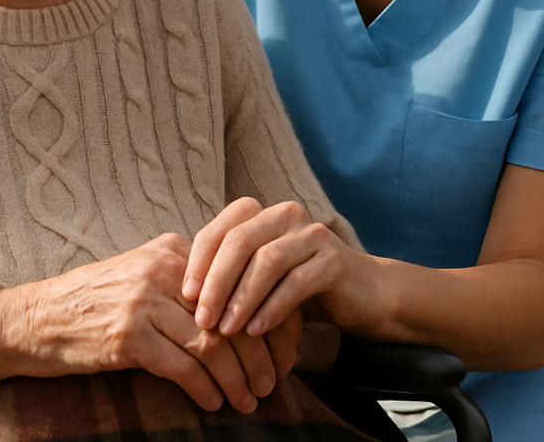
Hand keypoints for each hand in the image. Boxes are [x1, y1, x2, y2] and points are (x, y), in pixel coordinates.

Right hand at [0, 233, 298, 412]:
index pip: (236, 284)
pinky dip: (204, 389)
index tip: (280, 350)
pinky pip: (183, 366)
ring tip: (248, 400)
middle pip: (230, 315)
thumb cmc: (93, 304)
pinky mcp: (128, 336)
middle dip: (257, 354)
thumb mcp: (141, 276)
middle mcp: (160, 270)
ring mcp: (143, 301)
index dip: (265, 321)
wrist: (33, 319)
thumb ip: (184, 285)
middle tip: (271, 381)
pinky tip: (213, 402)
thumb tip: (240, 316)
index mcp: (171, 251)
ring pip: (212, 344)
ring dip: (236, 378)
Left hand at [183, 198, 377, 338]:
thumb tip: (180, 295)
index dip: (199, 261)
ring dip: (242, 298)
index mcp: (264, 214)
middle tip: (201, 319)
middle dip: (216, 283)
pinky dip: (272, 308)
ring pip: (267, 261)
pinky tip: (257, 330)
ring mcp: (313, 235)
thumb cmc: (300, 286)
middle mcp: (287, 215)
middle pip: (240, 242)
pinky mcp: (334, 260)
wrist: (363, 293)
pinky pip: (296, 283)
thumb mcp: (261, 276)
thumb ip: (230, 273)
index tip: (184, 295)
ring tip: (226, 329)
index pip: (220, 229)